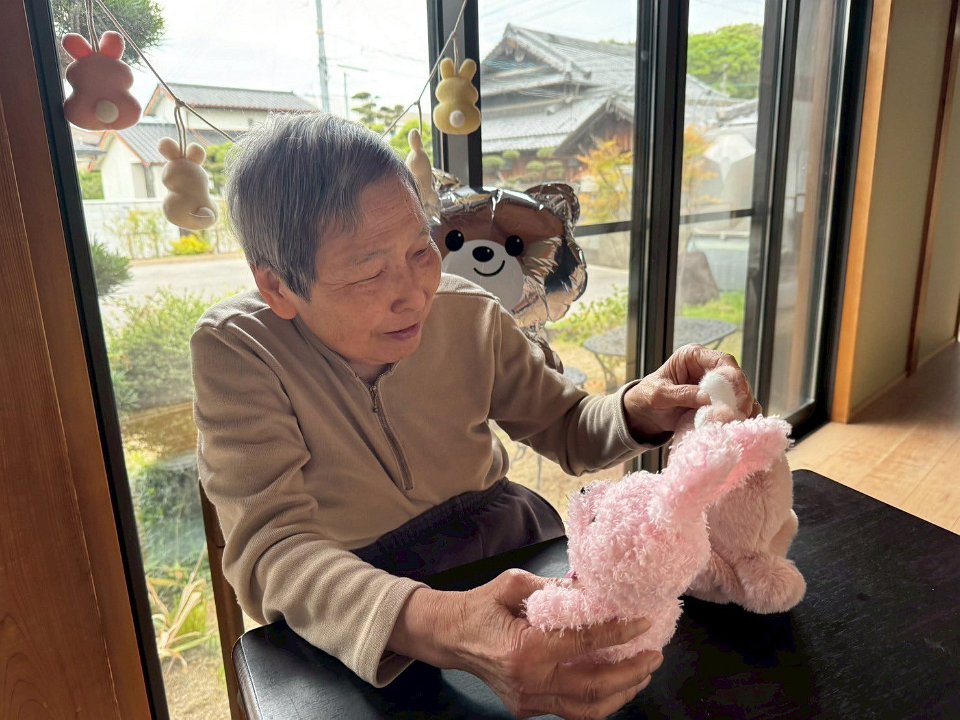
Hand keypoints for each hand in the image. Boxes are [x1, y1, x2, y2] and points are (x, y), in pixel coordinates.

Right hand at [452, 570, 661, 718]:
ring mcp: (528, 700)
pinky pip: (571, 709)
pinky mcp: (527, 708)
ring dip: (621, 692)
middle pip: (594, 686)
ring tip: (643, 673)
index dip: (618, 632)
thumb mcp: (514, 584)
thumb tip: (593, 588)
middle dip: (631, 672)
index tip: (643, 622)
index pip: (584, 643)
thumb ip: (554, 587)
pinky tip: (615, 684)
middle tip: (654, 654)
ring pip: (587, 708)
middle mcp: (529, 681)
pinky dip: (598, 700)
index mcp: (525, 649)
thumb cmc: (481, 606)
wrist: (449, 636)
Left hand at [623, 344, 757, 440]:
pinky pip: (734, 406)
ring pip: (739, 392)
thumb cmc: (647, 398)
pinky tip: (741, 424)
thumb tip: (706, 398)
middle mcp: (707, 367)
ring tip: (742, 420)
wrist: (644, 415)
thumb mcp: (659, 395)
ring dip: (743, 406)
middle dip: (742, 394)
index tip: (739, 394)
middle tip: (744, 411)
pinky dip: (739, 415)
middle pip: (735, 376)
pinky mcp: (717, 401)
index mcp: (692, 356)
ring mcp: (714, 385)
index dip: (734, 376)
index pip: (721, 360)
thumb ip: (681, 394)